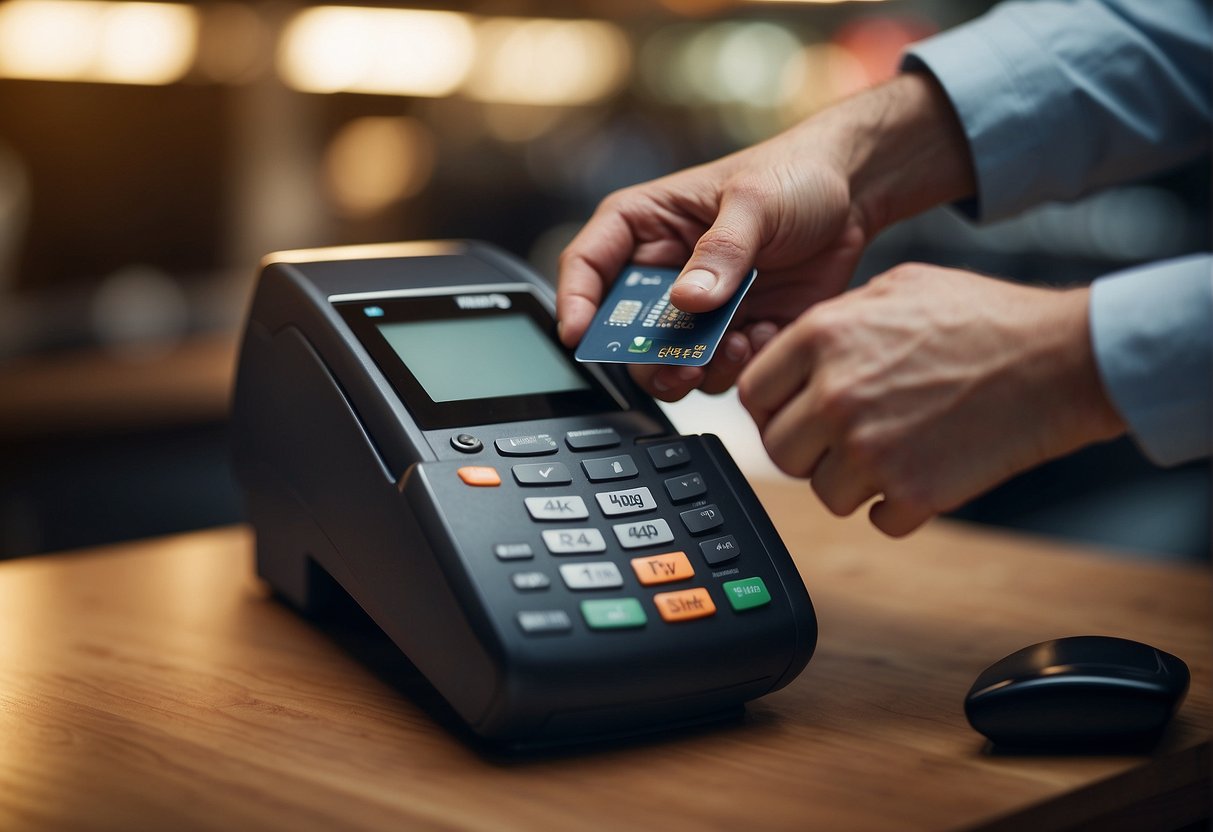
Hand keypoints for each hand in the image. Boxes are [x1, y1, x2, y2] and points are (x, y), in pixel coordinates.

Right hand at [557, 127, 862, 400]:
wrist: (856, 194)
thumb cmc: (795, 175)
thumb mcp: (755, 201)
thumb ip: (721, 252)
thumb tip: (687, 300)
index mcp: (646, 226)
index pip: (589, 264)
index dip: (576, 302)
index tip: (580, 335)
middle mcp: (664, 273)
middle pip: (625, 331)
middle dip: (646, 357)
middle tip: (676, 366)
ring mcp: (700, 308)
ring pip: (670, 360)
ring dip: (698, 367)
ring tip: (737, 347)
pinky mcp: (736, 332)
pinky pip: (721, 370)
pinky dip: (741, 366)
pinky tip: (767, 334)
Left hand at [737, 264, 1126, 536]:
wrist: (1059, 360)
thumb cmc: (984, 318)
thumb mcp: (897, 287)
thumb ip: (835, 320)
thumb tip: (794, 352)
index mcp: (822, 337)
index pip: (752, 393)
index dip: (773, 407)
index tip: (793, 413)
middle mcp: (836, 395)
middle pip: (780, 450)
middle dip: (809, 449)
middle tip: (845, 438)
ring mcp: (871, 448)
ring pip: (824, 492)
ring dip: (854, 481)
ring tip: (896, 448)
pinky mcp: (912, 491)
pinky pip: (877, 519)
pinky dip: (899, 506)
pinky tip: (926, 470)